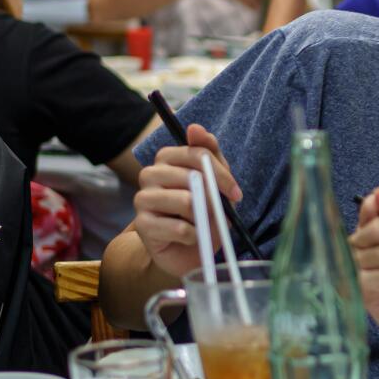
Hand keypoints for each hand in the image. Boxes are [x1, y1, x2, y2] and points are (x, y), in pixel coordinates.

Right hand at [128, 125, 242, 278]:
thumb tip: (194, 127)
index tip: (236, 194)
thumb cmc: (202, 212)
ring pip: (186, 201)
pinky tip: (190, 237)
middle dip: (214, 198)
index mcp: (167, 158)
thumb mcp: (215, 183)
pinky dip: (195, 236)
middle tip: (220, 213)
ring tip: (202, 225)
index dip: (220, 175)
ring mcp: (142, 198)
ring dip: (204, 218)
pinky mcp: (141, 225)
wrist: (185, 250)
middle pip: (192, 177)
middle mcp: (150, 173)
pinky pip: (180, 228)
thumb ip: (210, 154)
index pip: (197, 154)